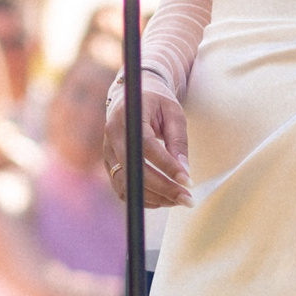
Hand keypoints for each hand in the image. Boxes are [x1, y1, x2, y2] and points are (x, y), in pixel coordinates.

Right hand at [102, 74, 191, 208]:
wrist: (133, 96)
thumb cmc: (156, 102)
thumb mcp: (173, 113)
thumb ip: (178, 140)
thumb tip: (184, 171)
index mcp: (128, 116)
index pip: (146, 146)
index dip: (166, 165)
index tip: (188, 181)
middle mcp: (112, 135)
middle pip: (134, 169)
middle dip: (163, 188)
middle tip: (188, 199)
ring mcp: (107, 151)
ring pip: (126, 184)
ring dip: (154, 197)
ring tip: (179, 199)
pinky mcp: (109, 164)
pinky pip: (123, 188)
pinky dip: (143, 197)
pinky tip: (164, 198)